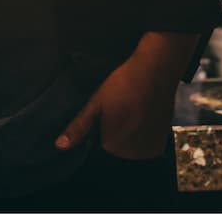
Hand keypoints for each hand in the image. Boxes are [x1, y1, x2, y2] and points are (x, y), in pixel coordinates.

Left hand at [55, 40, 183, 158]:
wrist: (155, 68)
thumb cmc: (123, 84)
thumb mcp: (96, 103)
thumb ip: (79, 127)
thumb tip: (58, 146)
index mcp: (113, 145)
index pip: (101, 146)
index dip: (102, 129)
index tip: (108, 113)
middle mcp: (133, 153)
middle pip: (118, 150)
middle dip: (116, 134)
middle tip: (121, 109)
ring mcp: (150, 148)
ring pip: (132, 148)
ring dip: (131, 135)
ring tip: (132, 111)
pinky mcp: (162, 141)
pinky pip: (146, 146)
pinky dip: (145, 135)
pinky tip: (143, 115)